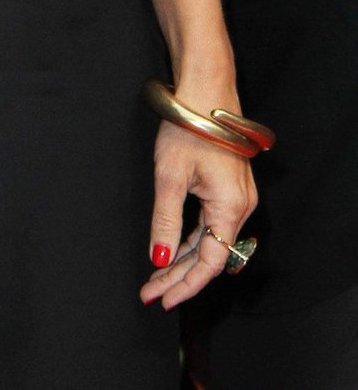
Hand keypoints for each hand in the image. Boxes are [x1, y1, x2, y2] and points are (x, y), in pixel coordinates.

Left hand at [139, 119, 256, 309]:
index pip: (208, 262)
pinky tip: (172, 251)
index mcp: (230, 208)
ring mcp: (237, 198)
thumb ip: (165, 221)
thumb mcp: (170, 176)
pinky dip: (190, 239)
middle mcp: (240, 207)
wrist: (206, 90)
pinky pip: (210, 224)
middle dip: (178, 277)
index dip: (184, 285)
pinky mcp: (229, 189)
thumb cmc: (188, 127)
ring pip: (209, 241)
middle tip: (150, 293)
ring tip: (155, 278)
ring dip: (183, 260)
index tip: (160, 300)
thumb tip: (159, 259)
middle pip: (209, 256)